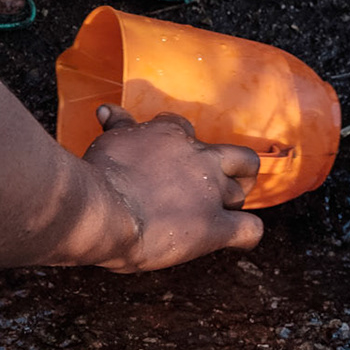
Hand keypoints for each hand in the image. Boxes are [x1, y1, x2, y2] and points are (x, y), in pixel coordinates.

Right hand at [83, 106, 262, 270]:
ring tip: (215, 215)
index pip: (187, 131)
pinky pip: (249, 229)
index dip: (182, 145)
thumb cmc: (99, 176)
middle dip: (236, 170)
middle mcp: (200, 158)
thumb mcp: (110, 143)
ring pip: (242, 193)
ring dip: (232, 203)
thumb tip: (107, 110)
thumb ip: (118, 127)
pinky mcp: (215, 226)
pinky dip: (247, 234)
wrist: (102, 210)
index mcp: (172, 134)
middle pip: (240, 157)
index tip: (169, 160)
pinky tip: (236, 240)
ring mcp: (211, 192)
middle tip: (220, 183)